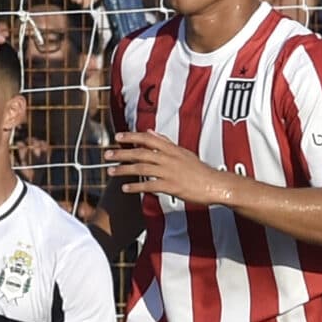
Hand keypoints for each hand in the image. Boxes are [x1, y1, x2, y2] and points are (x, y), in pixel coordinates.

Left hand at [108, 130, 232, 205]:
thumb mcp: (183, 152)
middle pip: (141, 153)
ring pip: (142, 168)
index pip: (148, 138)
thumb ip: (166, 143)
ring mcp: (169, 172)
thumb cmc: (199, 170)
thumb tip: (151, 133)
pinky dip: (136, 187)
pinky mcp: (171, 186)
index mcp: (172, 149)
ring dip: (124, 169)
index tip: (118, 137)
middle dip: (122, 153)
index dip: (132, 137)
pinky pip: (149, 185)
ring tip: (111, 172)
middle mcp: (169, 158)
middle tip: (107, 155)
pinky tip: (125, 189)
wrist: (214, 184)